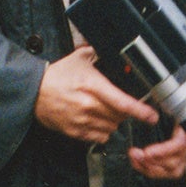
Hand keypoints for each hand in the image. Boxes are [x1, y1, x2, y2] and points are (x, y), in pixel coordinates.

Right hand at [33, 46, 156, 142]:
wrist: (33, 92)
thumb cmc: (57, 76)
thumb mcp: (78, 59)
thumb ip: (98, 54)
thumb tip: (114, 49)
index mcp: (92, 85)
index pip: (122, 102)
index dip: (140, 111)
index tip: (152, 115)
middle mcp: (88, 105)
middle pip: (119, 116)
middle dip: (124, 112)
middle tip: (117, 104)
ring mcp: (82, 120)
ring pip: (111, 128)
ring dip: (113, 121)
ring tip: (103, 110)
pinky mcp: (76, 132)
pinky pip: (100, 137)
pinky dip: (102, 131)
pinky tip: (96, 120)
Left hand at [128, 102, 185, 179]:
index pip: (181, 145)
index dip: (165, 151)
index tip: (148, 152)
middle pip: (175, 162)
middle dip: (153, 161)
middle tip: (136, 153)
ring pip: (171, 170)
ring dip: (151, 167)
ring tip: (135, 157)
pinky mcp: (177, 158)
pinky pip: (166, 171)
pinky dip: (150, 170)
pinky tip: (138, 162)